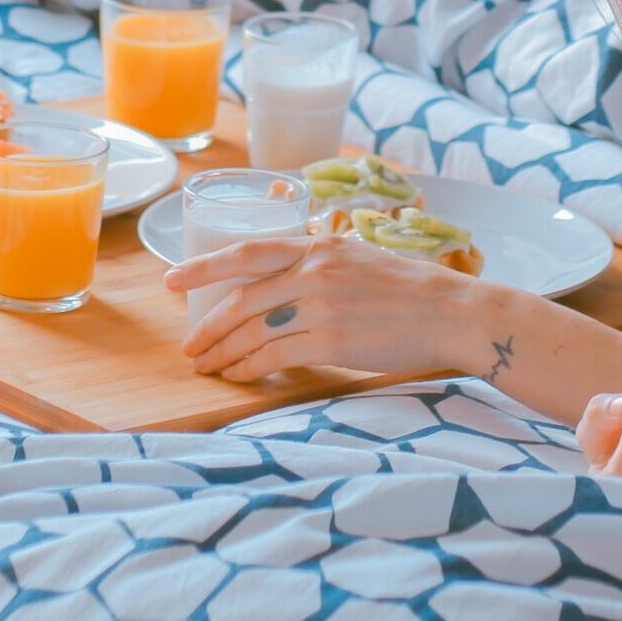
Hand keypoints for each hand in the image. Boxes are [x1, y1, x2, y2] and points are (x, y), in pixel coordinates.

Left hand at [168, 232, 489, 381]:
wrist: (449, 311)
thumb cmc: (407, 287)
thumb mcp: (356, 257)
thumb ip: (316, 265)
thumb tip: (278, 283)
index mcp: (318, 244)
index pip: (247, 251)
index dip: (203, 265)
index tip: (172, 279)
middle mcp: (314, 271)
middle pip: (241, 299)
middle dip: (207, 326)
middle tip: (188, 346)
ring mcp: (321, 306)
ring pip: (252, 331)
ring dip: (223, 353)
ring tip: (206, 367)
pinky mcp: (331, 341)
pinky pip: (274, 356)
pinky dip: (250, 368)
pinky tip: (239, 376)